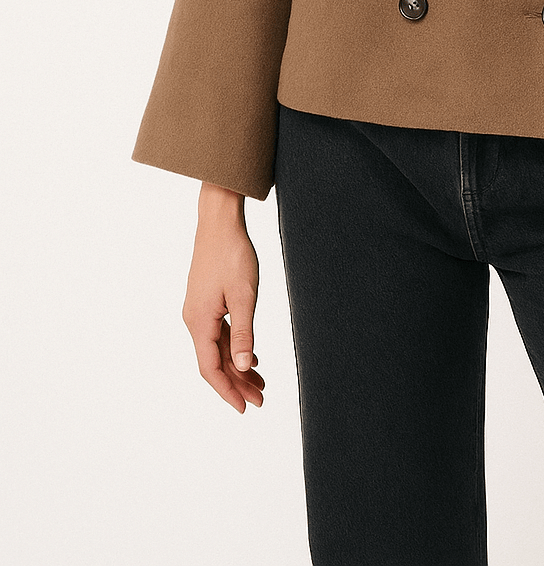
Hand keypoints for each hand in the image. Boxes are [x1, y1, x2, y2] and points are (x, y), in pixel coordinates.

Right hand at [182, 183, 265, 413]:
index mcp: (199, 322)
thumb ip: (244, 333)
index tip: (244, 408)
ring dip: (237, 366)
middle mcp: (194, 320)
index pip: (210, 369)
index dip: (227, 391)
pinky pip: (218, 333)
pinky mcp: (205, 301)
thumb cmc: (232, 255)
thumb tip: (241, 367)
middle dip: (237, 383)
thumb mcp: (244, 296)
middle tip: (261, 399)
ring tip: (260, 383)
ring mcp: (198, 311)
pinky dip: (234, 347)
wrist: (219, 222)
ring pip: (217, 348)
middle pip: (214, 362)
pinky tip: (250, 356)